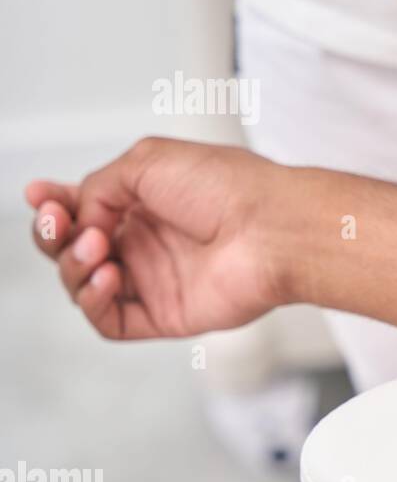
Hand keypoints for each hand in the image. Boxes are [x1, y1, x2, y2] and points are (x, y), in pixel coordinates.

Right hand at [26, 137, 285, 338]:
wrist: (272, 226)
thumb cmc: (227, 187)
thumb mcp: (147, 162)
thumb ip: (98, 186)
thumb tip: (80, 217)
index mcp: (146, 202)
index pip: (84, 209)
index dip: (55, 205)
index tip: (40, 195)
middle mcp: (148, 241)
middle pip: (74, 249)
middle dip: (53, 235)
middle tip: (59, 222)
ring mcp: (156, 280)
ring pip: (85, 284)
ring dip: (73, 265)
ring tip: (96, 245)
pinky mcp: (166, 315)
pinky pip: (109, 320)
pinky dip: (95, 300)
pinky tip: (109, 275)